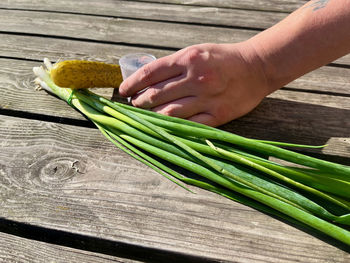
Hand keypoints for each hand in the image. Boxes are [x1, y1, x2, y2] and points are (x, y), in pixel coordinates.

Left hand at [119, 42, 270, 126]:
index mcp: (189, 59)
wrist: (257, 67)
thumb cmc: (224, 58)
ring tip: (144, 116)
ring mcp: (207, 99)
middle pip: (157, 95)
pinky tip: (163, 128)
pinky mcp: (217, 115)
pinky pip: (189, 125)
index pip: (151, 73)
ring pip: (169, 113)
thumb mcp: (197, 52)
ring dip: (151, 116)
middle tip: (133, 105)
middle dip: (139, 102)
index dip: (133, 83)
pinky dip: (173, 128)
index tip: (123, 90)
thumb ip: (174, 65)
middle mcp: (196, 79)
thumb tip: (148, 79)